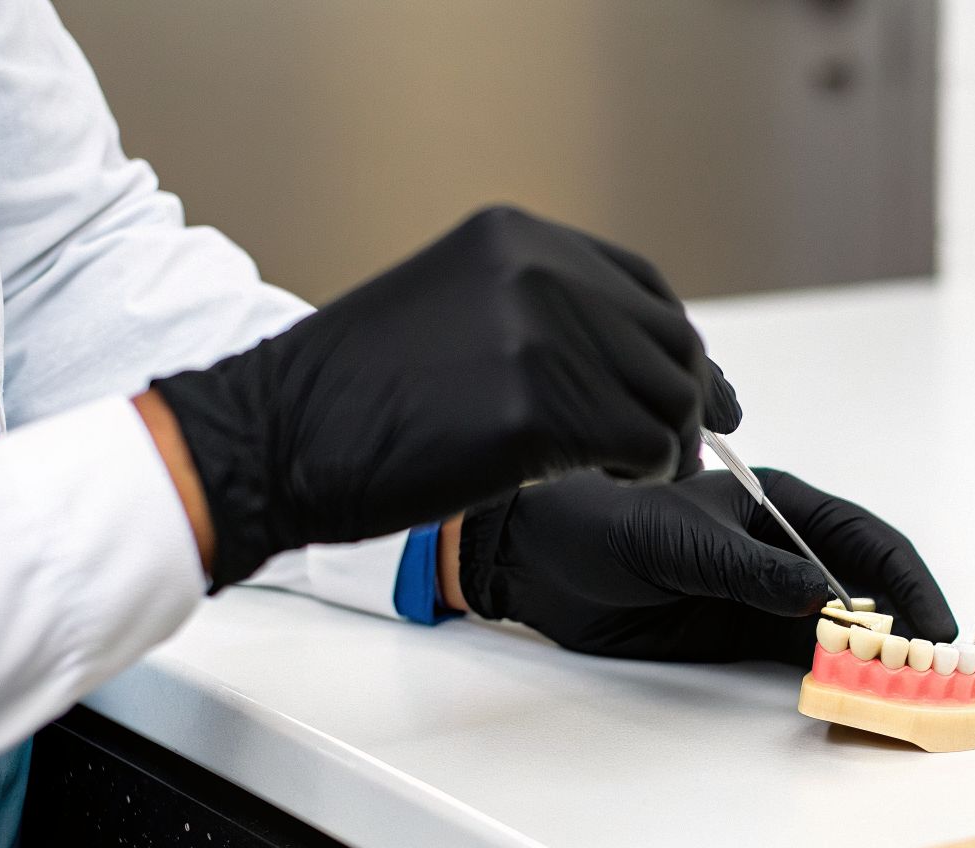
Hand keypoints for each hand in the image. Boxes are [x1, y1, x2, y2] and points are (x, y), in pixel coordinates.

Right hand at [150, 206, 740, 587]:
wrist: (273, 434)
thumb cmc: (356, 392)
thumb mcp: (456, 308)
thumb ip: (542, 316)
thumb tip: (639, 361)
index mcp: (518, 238)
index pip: (645, 289)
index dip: (679, 346)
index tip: (701, 391)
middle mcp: (537, 271)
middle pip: (668, 342)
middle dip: (685, 402)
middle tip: (684, 450)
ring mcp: (538, 337)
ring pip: (664, 397)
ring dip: (667, 444)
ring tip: (642, 471)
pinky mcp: (535, 411)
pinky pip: (639, 445)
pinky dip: (645, 471)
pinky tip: (617, 482)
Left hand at [448, 469, 955, 663]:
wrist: (546, 565)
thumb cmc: (606, 526)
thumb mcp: (678, 543)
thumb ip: (749, 570)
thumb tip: (817, 597)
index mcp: (778, 506)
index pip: (864, 539)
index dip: (907, 580)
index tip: (934, 623)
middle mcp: (783, 549)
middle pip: (865, 586)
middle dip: (904, 624)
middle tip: (936, 670)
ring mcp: (767, 595)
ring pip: (840, 628)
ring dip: (874, 657)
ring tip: (908, 691)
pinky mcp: (744, 635)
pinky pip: (803, 657)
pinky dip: (834, 675)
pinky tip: (857, 693)